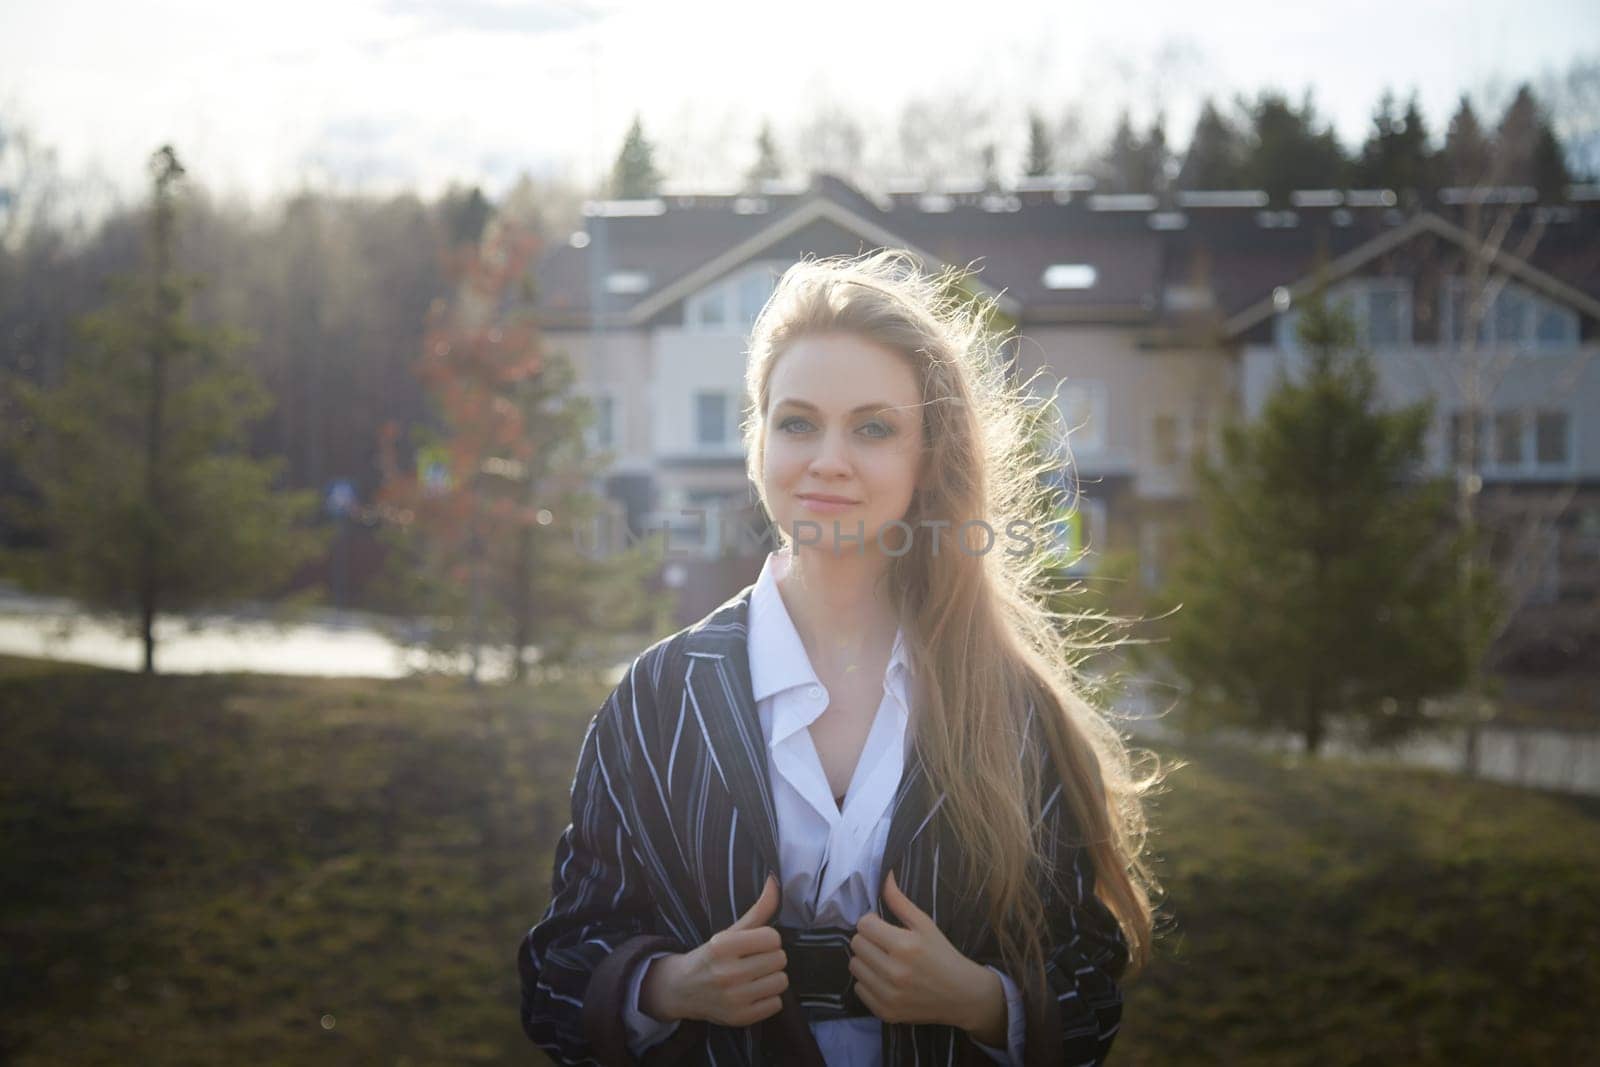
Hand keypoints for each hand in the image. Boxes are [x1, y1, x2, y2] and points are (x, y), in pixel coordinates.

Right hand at [642, 873, 787, 1027]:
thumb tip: (776, 881)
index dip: (768, 939)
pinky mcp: (739, 1018)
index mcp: (722, 946)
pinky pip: (776, 1003)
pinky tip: (753, 993)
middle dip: (770, 958)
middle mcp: (727, 973)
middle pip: (779, 959)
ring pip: (782, 981)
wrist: (681, 990)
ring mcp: (733, 998)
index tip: (756, 944)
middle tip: (754, 960)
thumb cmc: (710, 956)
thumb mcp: (729, 931)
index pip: (773, 938)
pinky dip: (769, 998)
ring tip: (755, 977)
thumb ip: (757, 909)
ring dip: (772, 978)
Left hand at [849, 869, 991, 1029]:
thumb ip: (900, 901)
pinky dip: (868, 982)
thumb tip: (885, 875)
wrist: (961, 995)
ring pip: (854, 967)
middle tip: (884, 944)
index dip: (872, 922)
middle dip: (867, 940)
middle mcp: (894, 972)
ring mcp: (888, 995)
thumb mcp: (925, 924)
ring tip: (884, 961)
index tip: (883, 927)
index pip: (863, 925)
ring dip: (866, 961)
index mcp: (904, 946)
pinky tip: (886, 980)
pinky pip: (859, 989)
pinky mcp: (885, 1012)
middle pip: (856, 945)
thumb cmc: (943, 955)